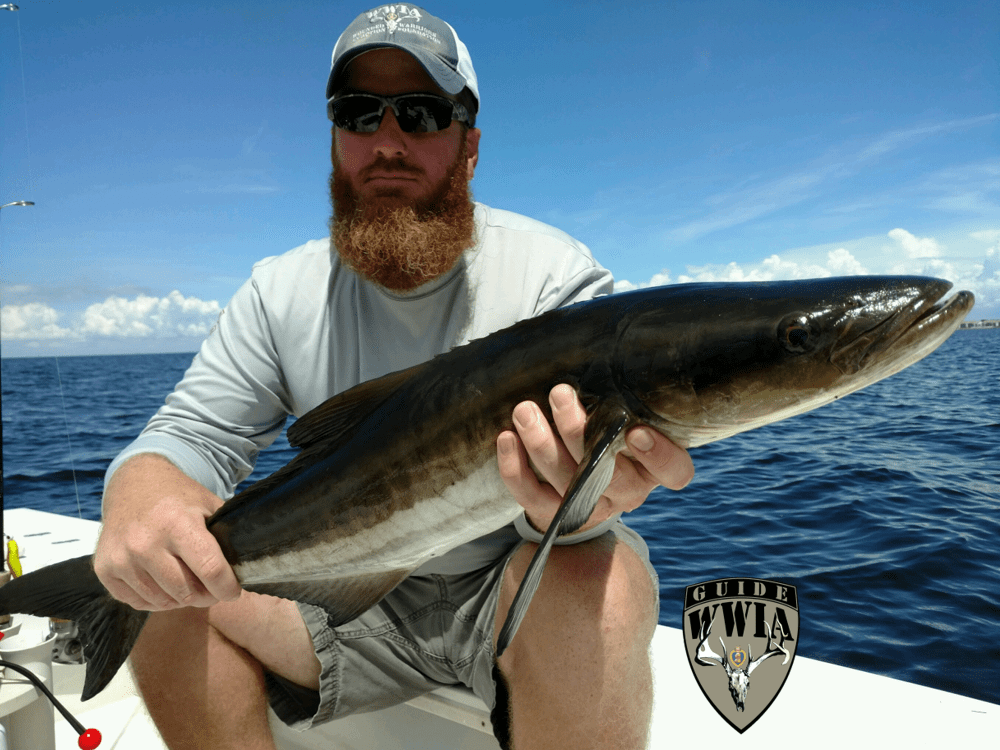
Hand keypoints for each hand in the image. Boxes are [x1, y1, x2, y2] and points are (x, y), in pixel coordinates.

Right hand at [94, 454, 241, 610]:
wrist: (133, 484)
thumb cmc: (177, 497)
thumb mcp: (208, 505)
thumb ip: (227, 534)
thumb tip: (249, 565)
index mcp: (178, 523)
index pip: (210, 570)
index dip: (227, 588)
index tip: (233, 591)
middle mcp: (146, 542)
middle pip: (188, 592)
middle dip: (207, 596)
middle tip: (212, 589)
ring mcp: (122, 558)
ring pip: (163, 601)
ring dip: (182, 599)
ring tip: (189, 584)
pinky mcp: (105, 569)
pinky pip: (138, 602)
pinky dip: (155, 599)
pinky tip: (164, 583)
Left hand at [497, 384, 693, 533]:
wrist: (578, 476)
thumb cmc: (607, 422)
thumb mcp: (628, 407)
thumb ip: (626, 389)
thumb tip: (604, 340)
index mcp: (654, 466)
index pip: (673, 471)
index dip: (659, 456)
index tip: (637, 429)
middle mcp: (627, 489)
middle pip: (610, 474)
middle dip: (578, 431)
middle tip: (559, 393)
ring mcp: (590, 504)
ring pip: (567, 483)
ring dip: (541, 444)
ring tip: (523, 410)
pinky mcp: (552, 513)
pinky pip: (531, 497)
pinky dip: (515, 468)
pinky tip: (506, 438)